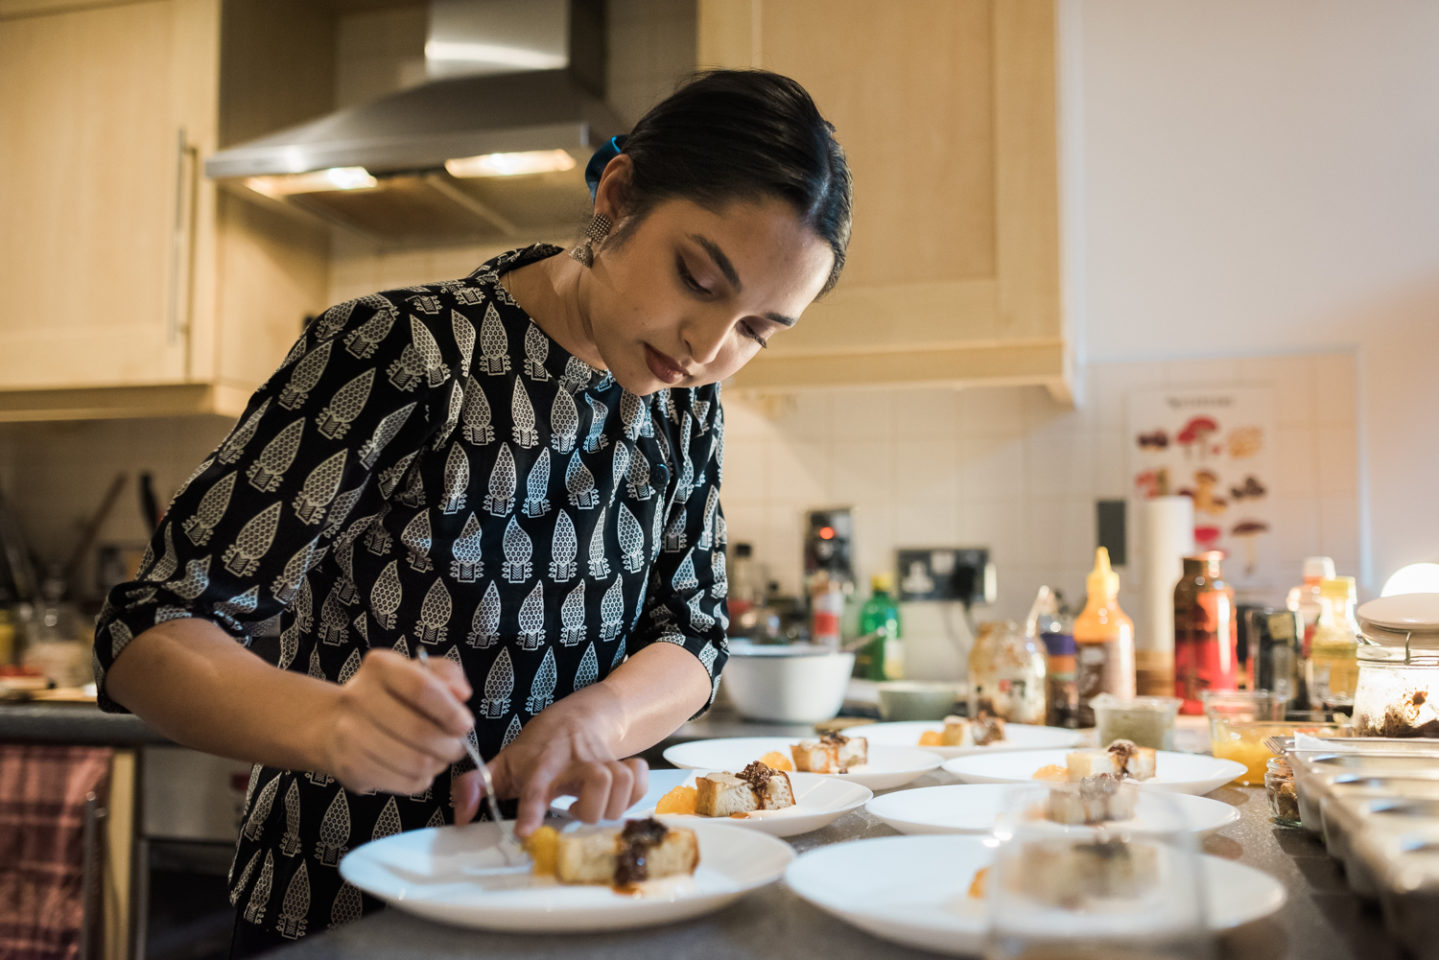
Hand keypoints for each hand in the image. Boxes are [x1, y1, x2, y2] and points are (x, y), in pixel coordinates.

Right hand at [315, 648, 472, 794]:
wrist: (333, 724)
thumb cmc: (389, 696)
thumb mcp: (418, 672)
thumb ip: (447, 675)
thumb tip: (462, 694)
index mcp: (380, 667)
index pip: (422, 689)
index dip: (450, 711)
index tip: (465, 725)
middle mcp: (359, 697)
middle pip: (420, 731)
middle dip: (450, 745)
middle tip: (457, 747)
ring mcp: (350, 734)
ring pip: (415, 762)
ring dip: (438, 764)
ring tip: (439, 758)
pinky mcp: (350, 768)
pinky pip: (403, 783)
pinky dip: (421, 781)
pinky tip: (419, 770)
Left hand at [450, 686, 648, 836]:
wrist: (579, 717)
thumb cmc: (538, 747)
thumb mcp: (503, 763)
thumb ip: (475, 788)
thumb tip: (461, 817)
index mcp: (542, 764)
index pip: (535, 786)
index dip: (532, 810)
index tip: (527, 832)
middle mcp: (576, 761)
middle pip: (598, 782)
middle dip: (590, 809)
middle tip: (576, 813)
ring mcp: (604, 761)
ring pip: (623, 782)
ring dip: (612, 805)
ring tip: (593, 808)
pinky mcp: (624, 763)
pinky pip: (640, 779)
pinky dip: (635, 794)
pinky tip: (616, 799)